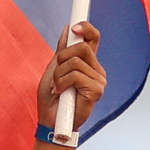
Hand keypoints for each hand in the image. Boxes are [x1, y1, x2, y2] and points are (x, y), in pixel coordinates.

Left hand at [35, 21, 106, 136]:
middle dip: (63, 57)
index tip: (74, 27)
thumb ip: (62, 51)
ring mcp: (99, 80)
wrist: (50, 122)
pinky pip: (76, 75)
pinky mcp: (97, 90)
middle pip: (82, 47)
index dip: (86, 28)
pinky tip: (61, 92)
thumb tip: (67, 29)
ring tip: (57, 87)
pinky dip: (62, 83)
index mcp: (88, 63)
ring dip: (59, 74)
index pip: (93, 38)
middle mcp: (96, 70)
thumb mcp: (54, 70)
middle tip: (56, 73)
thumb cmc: (52, 99)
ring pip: (76, 62)